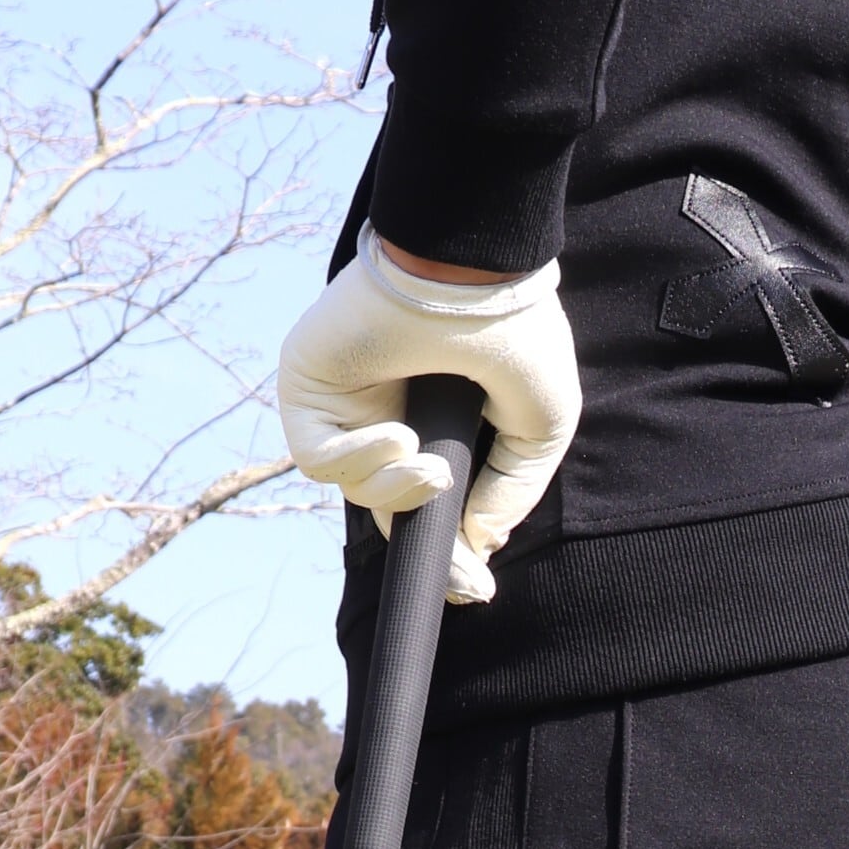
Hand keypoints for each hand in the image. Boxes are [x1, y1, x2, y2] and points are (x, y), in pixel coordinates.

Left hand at [276, 226, 580, 602]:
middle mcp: (391, 411)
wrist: (467, 264)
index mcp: (439, 420)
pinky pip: (317, 459)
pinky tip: (395, 435)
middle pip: (392, 511)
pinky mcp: (307, 386)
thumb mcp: (541, 423)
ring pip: (359, 491)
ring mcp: (347, 401)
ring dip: (397, 491)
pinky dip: (358, 460)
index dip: (452, 552)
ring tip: (428, 461)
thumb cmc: (512, 325)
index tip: (475, 585)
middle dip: (428, 548)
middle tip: (463, 576)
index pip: (431, 502)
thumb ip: (512, 490)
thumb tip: (479, 542)